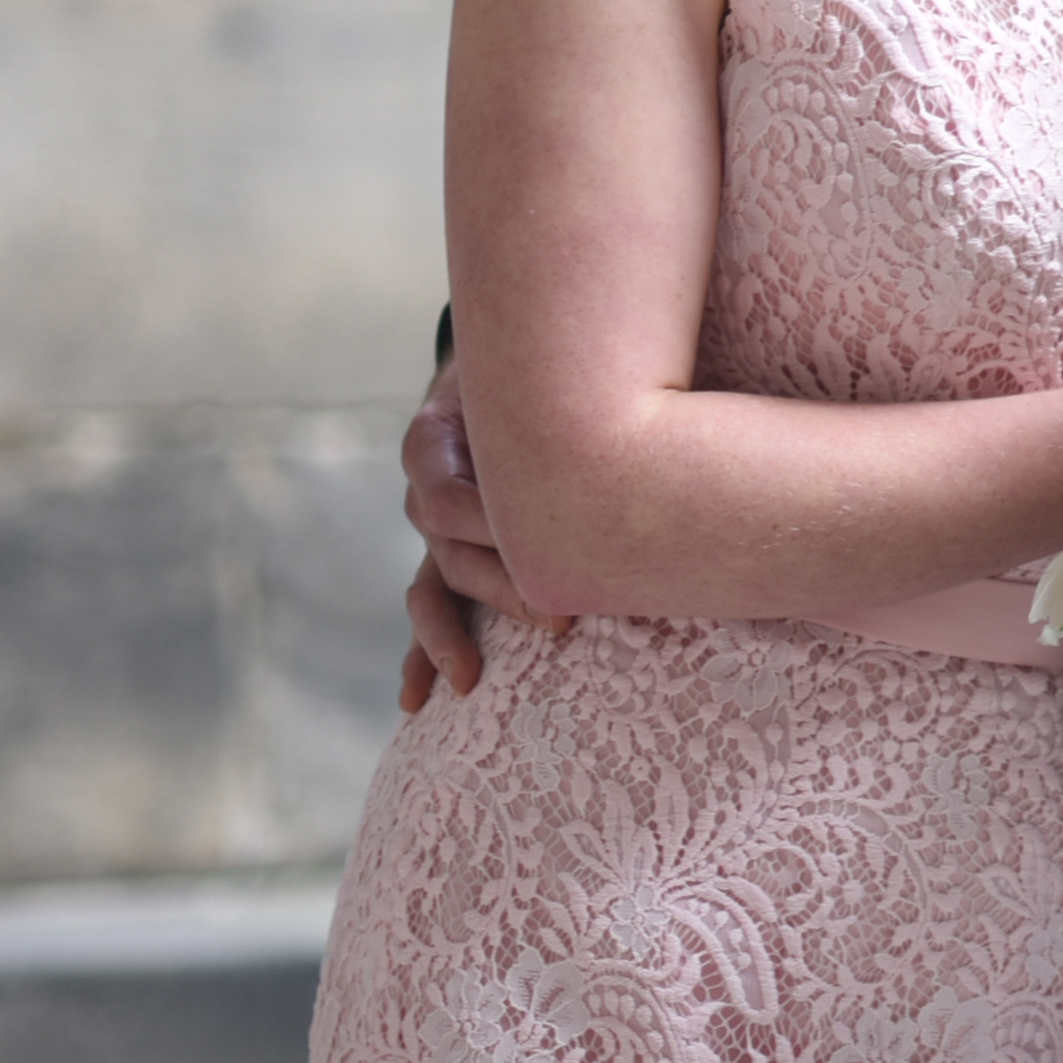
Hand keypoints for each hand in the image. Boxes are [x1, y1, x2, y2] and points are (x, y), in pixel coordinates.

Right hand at [395, 362, 569, 711]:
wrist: (520, 368)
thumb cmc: (541, 363)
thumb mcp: (543, 361)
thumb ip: (569, 382)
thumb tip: (644, 393)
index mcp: (436, 440)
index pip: (443, 496)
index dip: (486, 527)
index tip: (542, 548)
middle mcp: (431, 489)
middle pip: (448, 552)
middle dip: (501, 589)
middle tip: (559, 620)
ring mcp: (439, 530)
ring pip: (432, 589)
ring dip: (448, 637)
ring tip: (468, 679)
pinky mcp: (452, 556)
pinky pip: (429, 608)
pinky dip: (422, 654)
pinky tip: (417, 701)